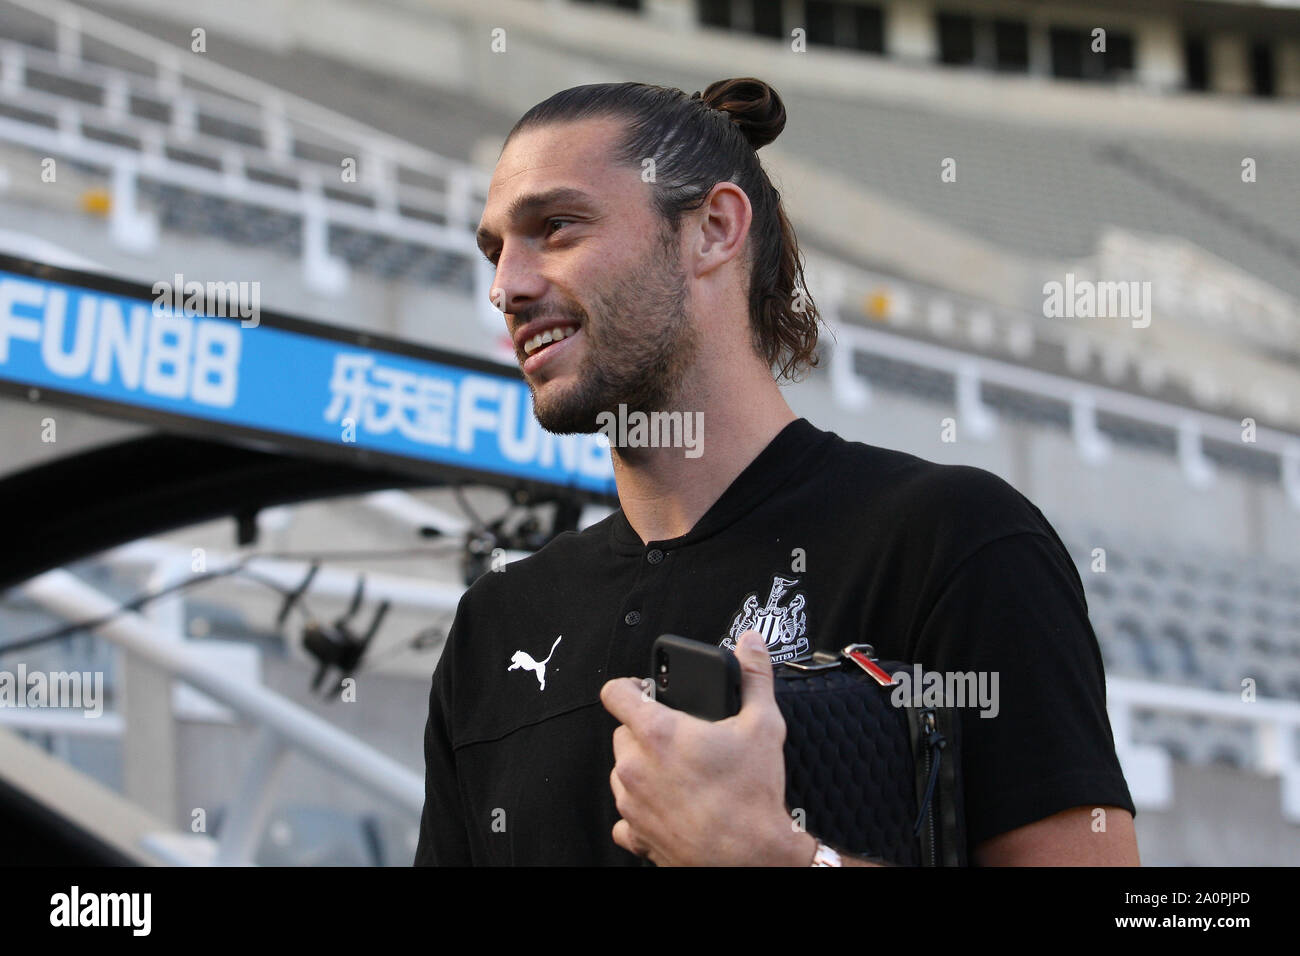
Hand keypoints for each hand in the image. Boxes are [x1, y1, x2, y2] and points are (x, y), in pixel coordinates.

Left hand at [599, 629, 816, 865]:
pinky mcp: (635, 834)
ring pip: (622, 771)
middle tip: (681, 737)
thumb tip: (751, 644)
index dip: (629, 685)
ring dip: (643, 767)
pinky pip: (625, 814)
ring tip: (679, 772)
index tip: (644, 691)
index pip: (615, 692)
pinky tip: (671, 805)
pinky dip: (642, 808)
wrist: (752, 860)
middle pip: (622, 732)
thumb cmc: (752, 798)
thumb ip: (754, 677)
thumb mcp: (763, 726)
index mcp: (658, 733)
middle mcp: (635, 766)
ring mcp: (630, 803)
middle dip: (646, 730)